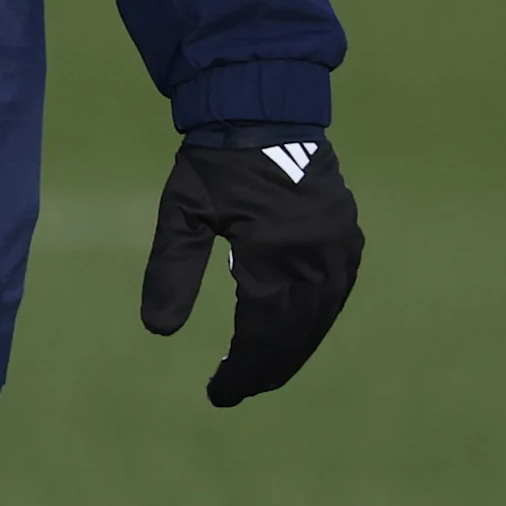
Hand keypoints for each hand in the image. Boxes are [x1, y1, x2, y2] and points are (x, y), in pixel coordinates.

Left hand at [139, 133, 363, 404]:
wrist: (263, 111)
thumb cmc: (214, 162)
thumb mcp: (182, 213)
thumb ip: (171, 271)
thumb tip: (157, 331)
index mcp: (275, 254)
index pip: (261, 333)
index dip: (242, 370)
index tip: (218, 394)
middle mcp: (317, 258)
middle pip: (294, 334)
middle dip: (266, 368)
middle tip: (236, 390)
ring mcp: (339, 250)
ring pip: (319, 320)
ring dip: (291, 350)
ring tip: (260, 373)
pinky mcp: (348, 240)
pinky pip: (334, 297)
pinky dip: (312, 322)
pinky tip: (290, 337)